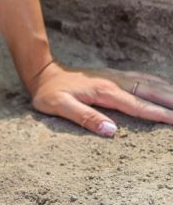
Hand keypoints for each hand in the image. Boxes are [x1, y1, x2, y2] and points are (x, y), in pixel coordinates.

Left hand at [30, 62, 172, 136]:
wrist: (44, 73)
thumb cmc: (49, 93)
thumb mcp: (59, 107)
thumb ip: (84, 117)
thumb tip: (111, 131)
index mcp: (104, 92)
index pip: (137, 106)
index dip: (158, 114)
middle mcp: (115, 82)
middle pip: (150, 92)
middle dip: (171, 101)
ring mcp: (115, 77)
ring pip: (150, 83)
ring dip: (169, 91)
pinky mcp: (113, 76)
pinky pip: (142, 78)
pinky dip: (158, 83)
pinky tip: (166, 87)